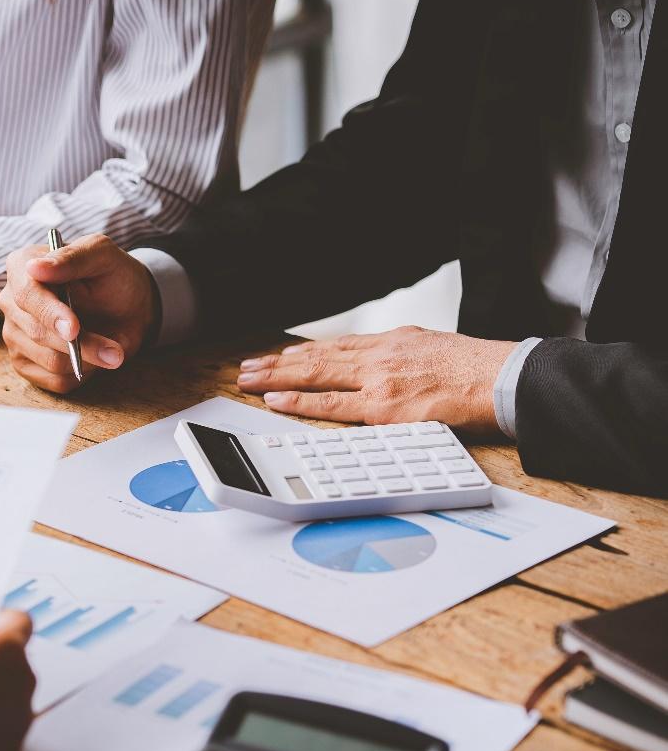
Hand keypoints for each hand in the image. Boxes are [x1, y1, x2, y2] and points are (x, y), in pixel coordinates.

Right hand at [0, 234, 157, 393]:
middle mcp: (11, 302)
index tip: (74, 328)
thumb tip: (35, 268)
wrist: (126, 306)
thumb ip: (72, 258)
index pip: (26, 295)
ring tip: (113, 350)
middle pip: (37, 332)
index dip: (50, 314)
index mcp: (22, 266)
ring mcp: (15, 335)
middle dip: (81, 344)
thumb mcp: (102, 256)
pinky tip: (93, 358)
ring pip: (49, 361)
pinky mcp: (26, 363)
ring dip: (88, 360)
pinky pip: (54, 381)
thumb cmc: (112, 276)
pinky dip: (82, 374)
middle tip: (115, 351)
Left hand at [236, 326, 516, 432]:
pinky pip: (331, 405)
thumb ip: (405, 356)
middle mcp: (379, 356)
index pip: (336, 347)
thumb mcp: (435, 347)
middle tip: (247, 367)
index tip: (279, 356)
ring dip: (275, 377)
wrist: (503, 378)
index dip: (302, 353)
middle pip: (315, 357)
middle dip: (276, 363)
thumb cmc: (479, 370)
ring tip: (248, 380)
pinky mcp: (382, 407)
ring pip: (314, 375)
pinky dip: (300, 401)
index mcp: (392, 342)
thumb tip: (392, 365)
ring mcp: (377, 380)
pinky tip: (276, 399)